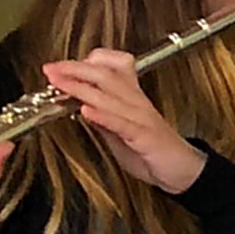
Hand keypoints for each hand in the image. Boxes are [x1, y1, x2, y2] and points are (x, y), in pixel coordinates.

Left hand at [40, 48, 206, 196]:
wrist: (183, 171)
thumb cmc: (153, 151)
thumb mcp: (120, 131)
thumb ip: (102, 117)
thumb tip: (79, 105)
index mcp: (132, 96)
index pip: (112, 66)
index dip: (85, 62)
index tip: (60, 66)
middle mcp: (136, 101)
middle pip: (105, 74)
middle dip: (75, 69)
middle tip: (51, 69)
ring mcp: (141, 117)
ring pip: (109, 94)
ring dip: (81, 87)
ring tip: (60, 83)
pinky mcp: (145, 136)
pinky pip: (122, 122)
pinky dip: (103, 115)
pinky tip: (87, 111)